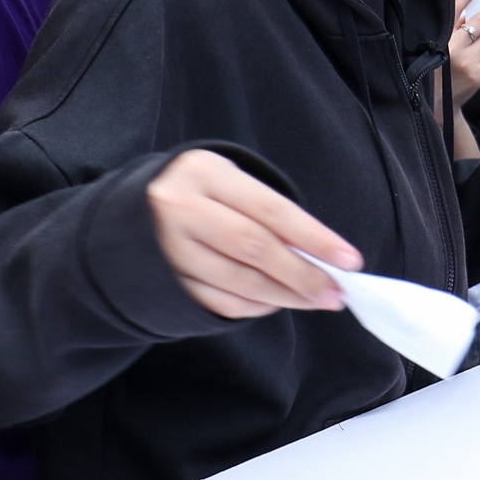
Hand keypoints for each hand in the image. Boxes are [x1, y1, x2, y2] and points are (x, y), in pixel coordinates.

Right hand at [145, 149, 359, 319]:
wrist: (130, 211)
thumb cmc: (198, 192)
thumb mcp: (228, 182)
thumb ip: (268, 213)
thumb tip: (321, 255)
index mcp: (204, 172)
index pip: (271, 209)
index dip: (314, 238)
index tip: (349, 260)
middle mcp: (180, 208)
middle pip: (255, 249)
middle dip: (303, 275)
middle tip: (336, 293)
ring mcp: (168, 248)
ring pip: (240, 282)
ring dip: (286, 296)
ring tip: (316, 299)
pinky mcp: (165, 282)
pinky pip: (221, 303)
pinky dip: (256, 308)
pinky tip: (277, 302)